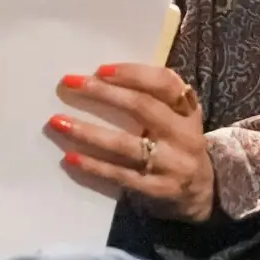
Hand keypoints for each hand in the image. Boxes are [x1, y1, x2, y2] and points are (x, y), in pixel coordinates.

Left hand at [49, 65, 213, 223]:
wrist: (202, 189)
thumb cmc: (176, 142)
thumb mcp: (178, 116)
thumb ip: (153, 97)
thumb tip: (99, 79)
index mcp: (188, 109)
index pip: (164, 83)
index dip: (133, 73)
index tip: (100, 70)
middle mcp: (184, 134)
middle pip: (142, 107)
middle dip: (103, 94)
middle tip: (69, 83)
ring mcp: (172, 163)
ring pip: (126, 144)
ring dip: (89, 132)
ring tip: (58, 122)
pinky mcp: (158, 188)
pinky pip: (121, 175)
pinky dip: (94, 165)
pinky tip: (70, 157)